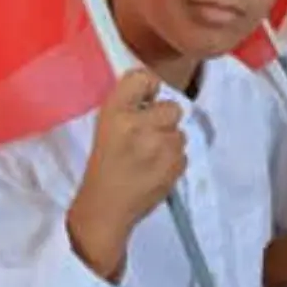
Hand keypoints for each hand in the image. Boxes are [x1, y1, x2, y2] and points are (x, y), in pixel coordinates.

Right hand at [68, 70, 185, 279]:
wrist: (105, 208)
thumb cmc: (103, 163)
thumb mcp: (106, 125)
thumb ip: (129, 100)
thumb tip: (154, 85)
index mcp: (116, 111)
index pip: (143, 78)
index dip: (148, 88)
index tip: (144, 101)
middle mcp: (140, 124)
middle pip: (172, 107)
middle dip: (163, 119)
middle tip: (146, 135)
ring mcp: (161, 146)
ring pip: (179, 132)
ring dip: (168, 141)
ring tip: (148, 157)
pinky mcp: (175, 166)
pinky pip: (183, 153)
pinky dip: (172, 160)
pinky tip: (154, 171)